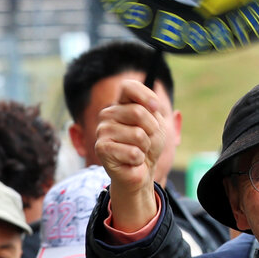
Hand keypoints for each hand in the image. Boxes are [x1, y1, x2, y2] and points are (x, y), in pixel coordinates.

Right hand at [94, 79, 167, 232]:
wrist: (142, 171)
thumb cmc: (148, 146)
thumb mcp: (156, 125)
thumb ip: (152, 111)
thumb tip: (152, 106)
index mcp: (121, 104)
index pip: (128, 86)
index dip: (145, 96)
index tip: (156, 109)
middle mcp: (108, 114)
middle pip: (138, 112)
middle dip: (151, 130)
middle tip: (146, 140)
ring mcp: (103, 131)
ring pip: (138, 135)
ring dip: (145, 147)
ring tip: (138, 151)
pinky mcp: (102, 148)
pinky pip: (133, 152)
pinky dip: (139, 159)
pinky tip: (131, 161)